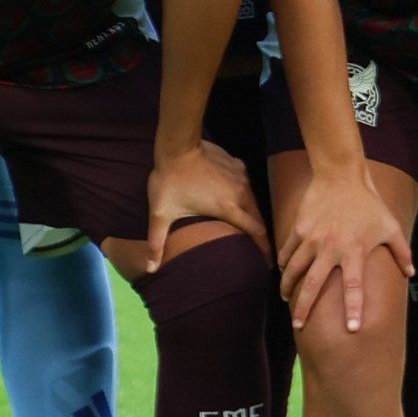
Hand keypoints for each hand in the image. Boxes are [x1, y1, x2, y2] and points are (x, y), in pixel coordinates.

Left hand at [141, 138, 263, 274]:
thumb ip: (157, 243)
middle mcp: (242, 193)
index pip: (255, 232)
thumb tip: (150, 270)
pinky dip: (244, 196)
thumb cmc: (170, 182)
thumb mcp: (161, 215)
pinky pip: (246, 185)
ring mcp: (242, 177)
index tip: (267, 263)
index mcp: (229, 208)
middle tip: (259, 250)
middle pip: (258, 218)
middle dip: (260, 235)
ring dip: (253, 215)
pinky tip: (236, 199)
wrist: (178, 146)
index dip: (263, 249)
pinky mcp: (238, 165)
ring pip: (253, 201)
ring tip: (249, 227)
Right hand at [276, 159, 414, 335]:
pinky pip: (288, 252)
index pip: (354, 286)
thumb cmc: (369, 203)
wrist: (341, 175)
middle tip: (298, 326)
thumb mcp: (390, 226)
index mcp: (354, 251)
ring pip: (294, 270)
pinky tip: (283, 273)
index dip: (354, 308)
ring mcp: (311, 239)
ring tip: (286, 301)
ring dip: (288, 287)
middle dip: (304, 307)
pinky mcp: (299, 229)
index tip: (352, 328)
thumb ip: (401, 251)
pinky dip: (284, 264)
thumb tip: (412, 273)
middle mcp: (330, 248)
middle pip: (313, 285)